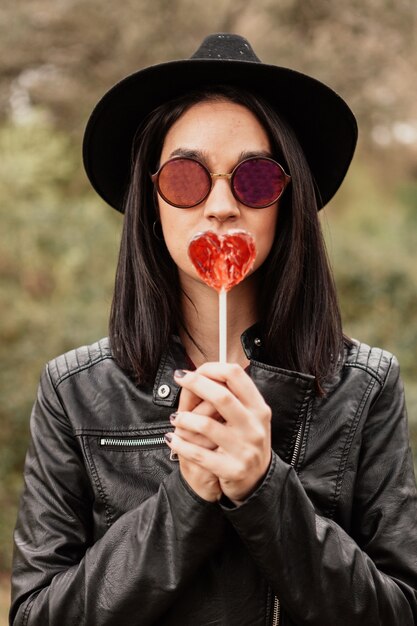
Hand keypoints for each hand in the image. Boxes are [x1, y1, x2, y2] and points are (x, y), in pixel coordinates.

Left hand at [166, 363, 271, 503]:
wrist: (258, 482)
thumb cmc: (246, 441)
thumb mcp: (249, 417)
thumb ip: (232, 396)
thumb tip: (201, 372)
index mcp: (259, 408)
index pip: (237, 376)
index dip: (212, 367)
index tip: (195, 369)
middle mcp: (254, 427)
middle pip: (222, 396)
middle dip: (196, 384)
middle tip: (179, 379)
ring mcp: (244, 449)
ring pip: (206, 425)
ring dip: (184, 419)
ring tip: (176, 418)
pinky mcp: (232, 469)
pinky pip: (198, 454)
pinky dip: (180, 444)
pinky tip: (172, 439)